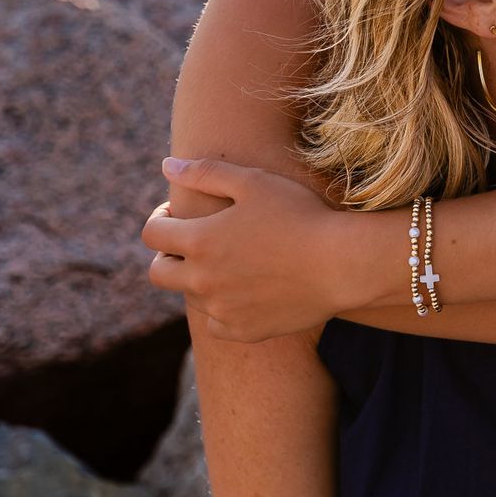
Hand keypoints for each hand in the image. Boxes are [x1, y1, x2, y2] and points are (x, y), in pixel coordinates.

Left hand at [142, 157, 364, 340]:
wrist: (344, 264)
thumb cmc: (302, 215)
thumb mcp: (255, 182)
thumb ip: (206, 172)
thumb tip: (167, 165)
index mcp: (199, 241)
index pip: (151, 234)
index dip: (160, 219)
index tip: (178, 213)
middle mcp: (201, 280)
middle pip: (158, 273)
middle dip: (168, 254)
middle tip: (197, 242)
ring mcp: (221, 309)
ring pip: (190, 296)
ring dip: (200, 279)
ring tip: (234, 261)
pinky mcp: (242, 331)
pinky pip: (216, 322)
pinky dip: (223, 307)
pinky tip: (247, 289)